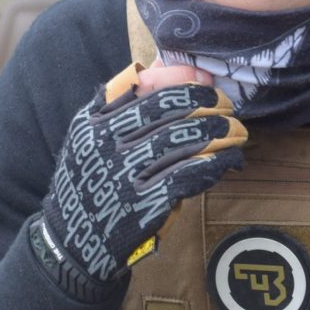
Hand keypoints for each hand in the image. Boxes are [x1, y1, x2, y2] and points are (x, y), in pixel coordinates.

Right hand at [37, 63, 245, 288]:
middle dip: (208, 102)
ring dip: (220, 132)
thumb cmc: (91, 183)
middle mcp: (107, 145)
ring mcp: (125, 175)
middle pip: (170, 109)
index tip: (206, 80)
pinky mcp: (144, 205)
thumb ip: (122, 104)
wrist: (72, 243)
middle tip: (227, 106)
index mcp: (94, 123)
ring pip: (184, 139)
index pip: (147, 88)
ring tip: (236, 132)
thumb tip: (165, 66)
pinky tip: (231, 160)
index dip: (184, 80)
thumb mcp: (90, 138)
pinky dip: (217, 163)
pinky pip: (189, 174)